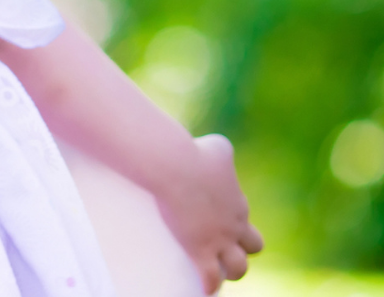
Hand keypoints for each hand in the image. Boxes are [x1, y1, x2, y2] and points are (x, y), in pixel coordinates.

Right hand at [156, 134, 263, 293]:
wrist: (177, 167)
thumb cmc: (194, 153)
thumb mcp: (218, 146)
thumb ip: (223, 151)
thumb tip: (217, 150)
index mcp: (238, 202)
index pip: (247, 218)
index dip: (237, 222)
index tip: (220, 219)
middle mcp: (235, 225)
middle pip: (253, 247)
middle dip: (241, 248)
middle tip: (221, 244)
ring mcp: (219, 241)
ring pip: (238, 268)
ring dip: (229, 270)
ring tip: (214, 268)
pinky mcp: (201, 251)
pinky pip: (210, 279)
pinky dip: (208, 286)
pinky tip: (203, 289)